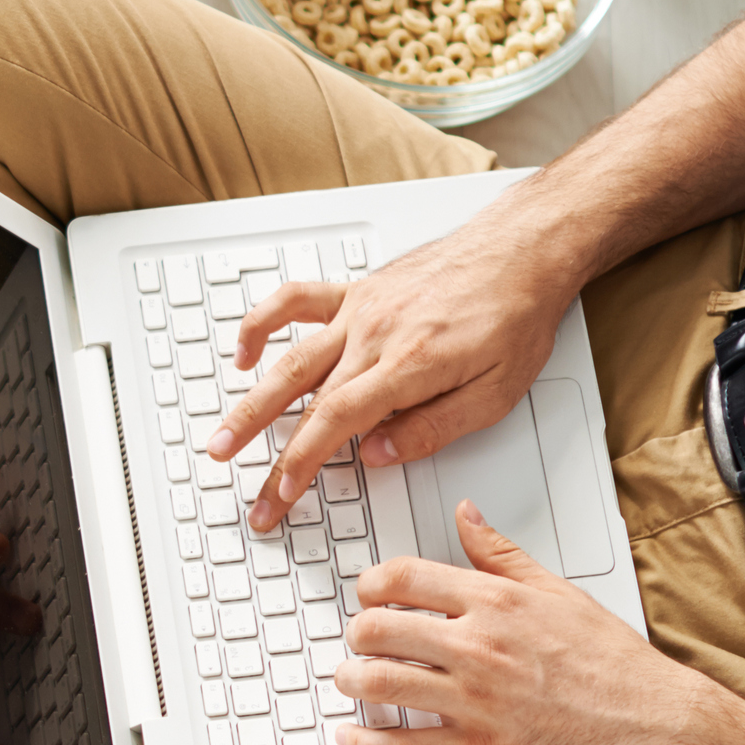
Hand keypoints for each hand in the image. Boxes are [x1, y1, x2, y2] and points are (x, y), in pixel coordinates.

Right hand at [208, 196, 581, 531]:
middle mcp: (375, 334)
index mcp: (408, 364)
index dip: (301, 461)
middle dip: (266, 450)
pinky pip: (298, 301)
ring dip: (249, 400)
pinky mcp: (359, 290)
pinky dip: (263, 324)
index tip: (283, 493)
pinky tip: (245, 353)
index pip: (336, 422)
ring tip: (222, 436)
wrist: (522, 251)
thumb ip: (434, 427)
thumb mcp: (496, 393)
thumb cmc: (516, 316)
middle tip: (243, 486)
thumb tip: (380, 454)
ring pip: (290, 358)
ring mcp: (362, 309)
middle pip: (303, 399)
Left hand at [335, 503, 721, 744]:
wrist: (651, 723)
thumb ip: (501, 554)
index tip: (367, 595)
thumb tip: (466, 515)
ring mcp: (476, 701)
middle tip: (358, 642)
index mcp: (496, 603)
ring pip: (380, 684)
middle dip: (356, 635)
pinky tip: (353, 738)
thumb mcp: (558, 591)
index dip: (370, 585)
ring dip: (351, 682)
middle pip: (378, 630)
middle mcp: (479, 648)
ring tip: (351, 681)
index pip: (403, 578)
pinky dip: (366, 744)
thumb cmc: (613, 663)